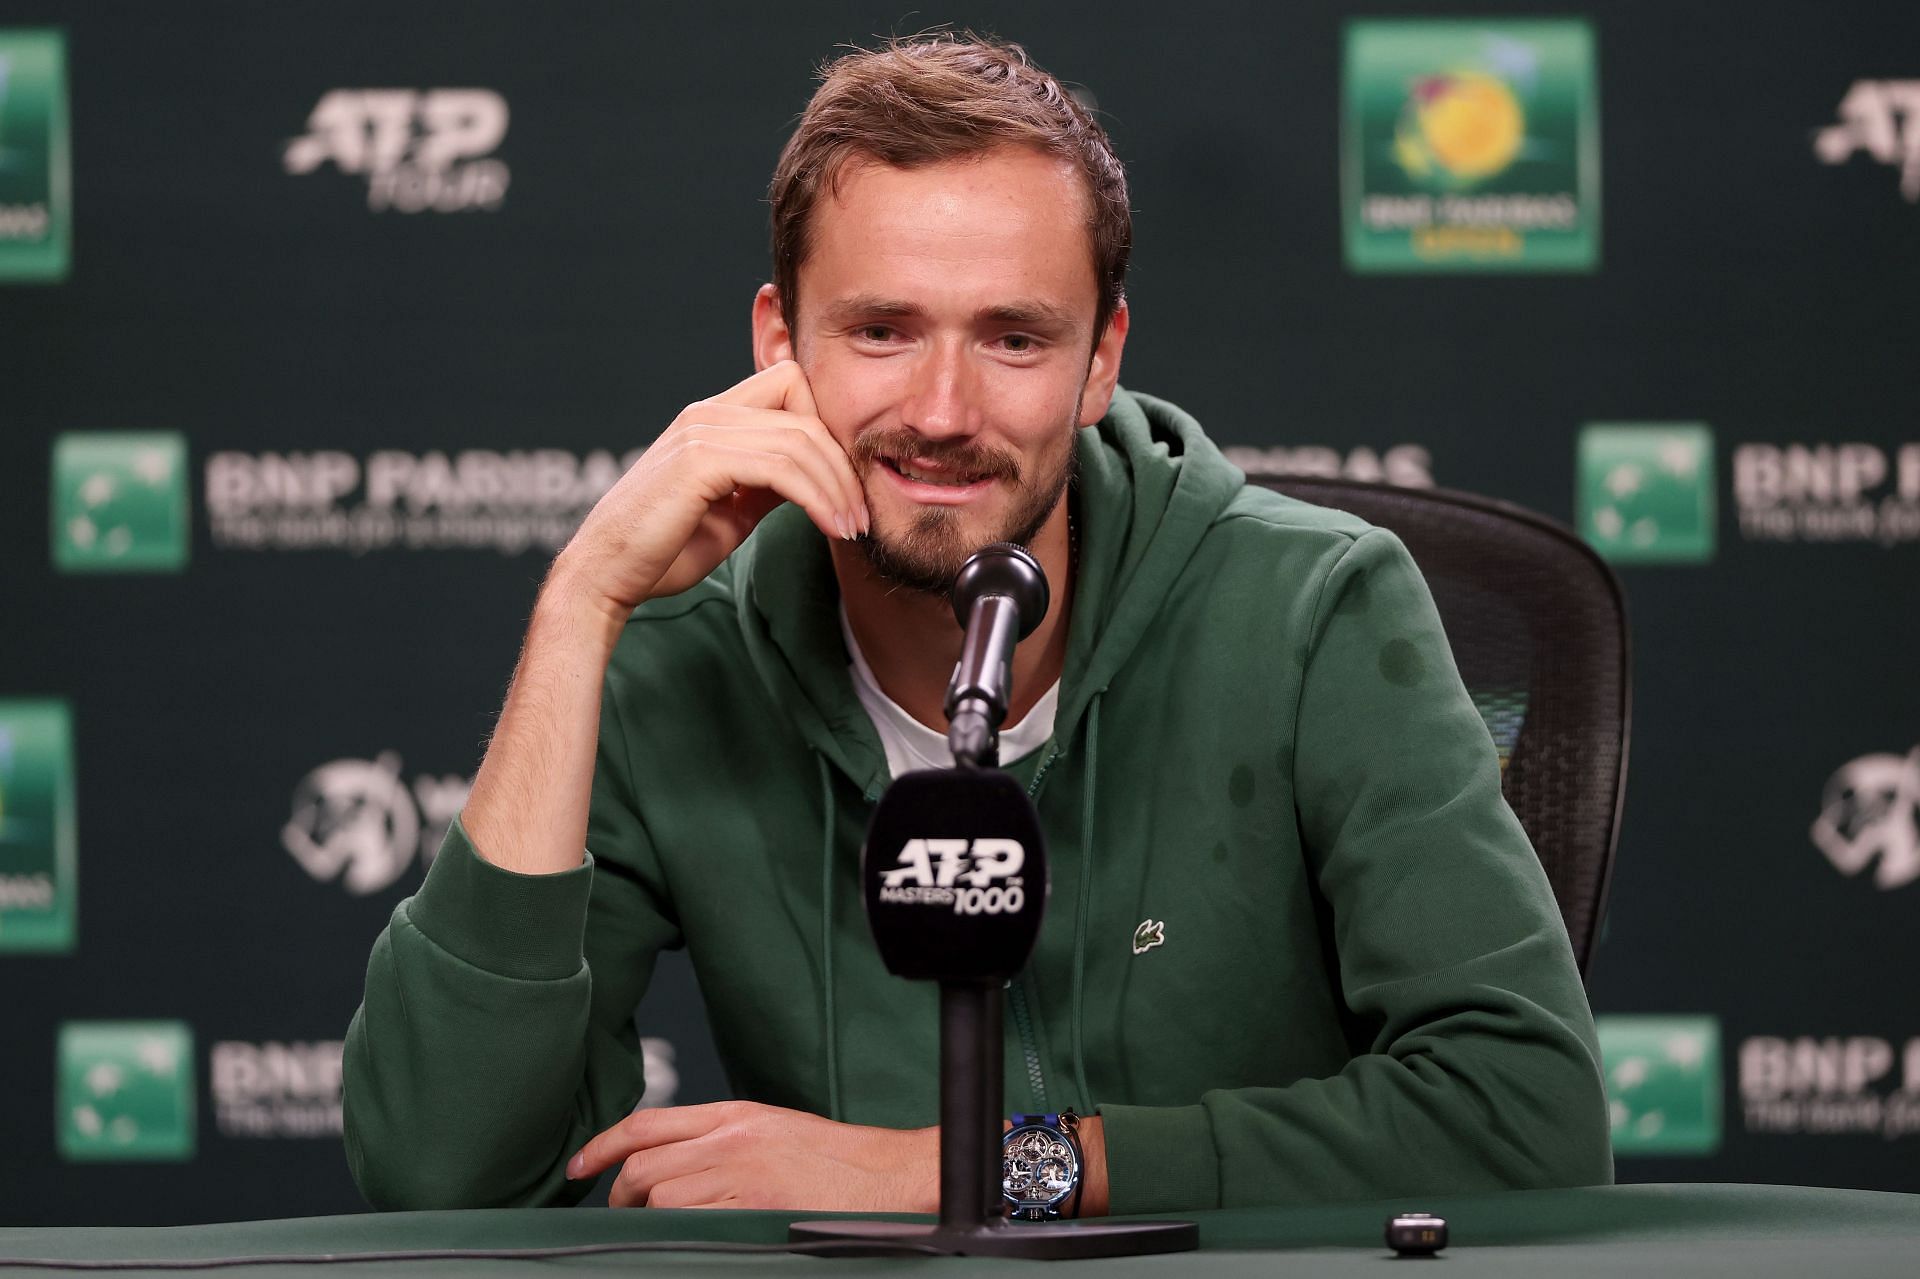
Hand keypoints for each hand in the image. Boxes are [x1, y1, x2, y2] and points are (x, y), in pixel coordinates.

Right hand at [553, 361, 868, 621]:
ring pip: (800, 439)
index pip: (792, 387)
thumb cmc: (664, 550)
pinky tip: (830, 527)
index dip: (827, 430)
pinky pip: (781, 467)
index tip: (846, 486)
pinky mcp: (698, 461)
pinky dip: (817, 498)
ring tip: (853, 528)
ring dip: (838, 487)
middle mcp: (707, 413)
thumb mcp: (732, 512)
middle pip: (806, 410)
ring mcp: (701, 432)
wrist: (607, 576)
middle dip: (844, 465)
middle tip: (862, 515)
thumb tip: (815, 482)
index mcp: (713, 418)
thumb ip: (768, 486)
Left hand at [567, 1101, 936, 1210]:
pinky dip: (680, 1233)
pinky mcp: (755, 1208)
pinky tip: (692, 1239)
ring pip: (661, 1198)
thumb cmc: (840, 1161)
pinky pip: (693, 1224)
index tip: (579, 1166)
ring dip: (651, 1219)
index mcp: (737, 1114)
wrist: (890, 1176)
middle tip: (624, 1212)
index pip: (648, 1123)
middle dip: (621, 1195)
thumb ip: (724, 1140)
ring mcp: (742, 1175)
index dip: (602, 1145)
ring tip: (662, 1230)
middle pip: (644, 1165)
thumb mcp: (774, 1130)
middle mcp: (733, 1138)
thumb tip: (675, 1166)